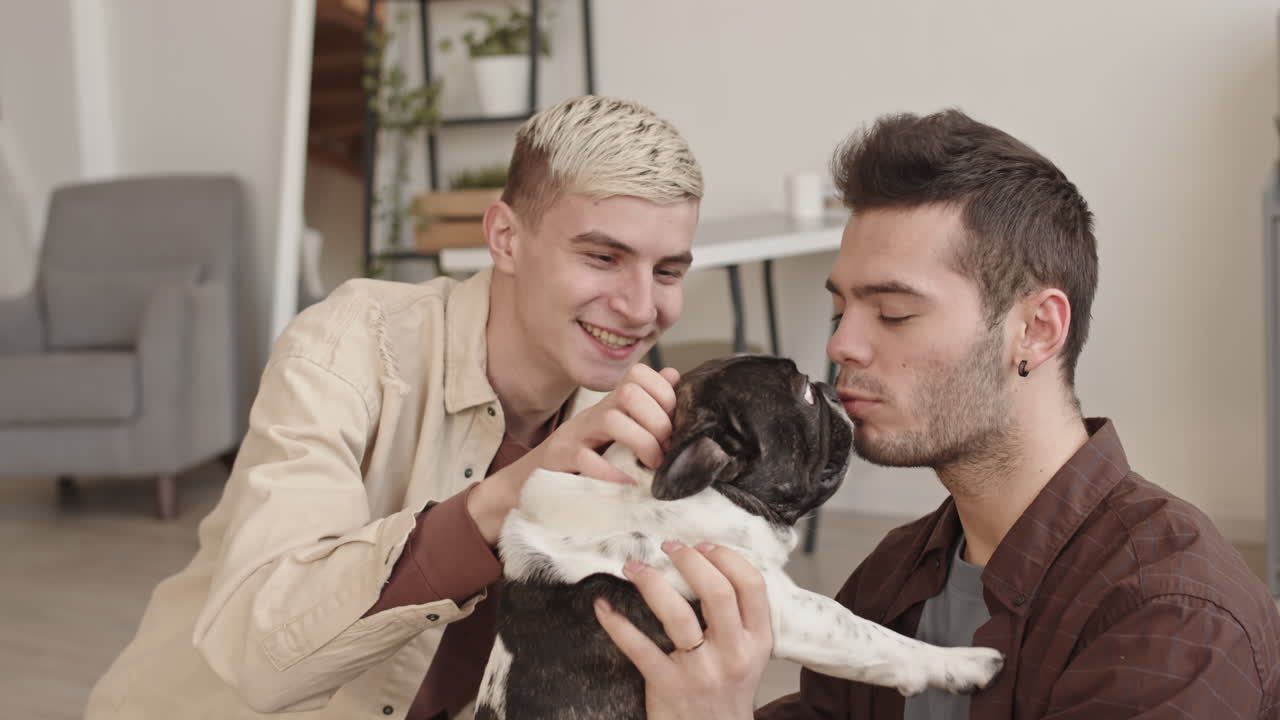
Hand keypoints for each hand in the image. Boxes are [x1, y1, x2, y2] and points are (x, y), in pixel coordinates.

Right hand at [469, 364, 680, 542]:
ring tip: (652, 465)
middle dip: (657, 421)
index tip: (675, 425)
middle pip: (629, 393)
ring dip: (641, 442)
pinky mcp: (560, 461)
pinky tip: (628, 483)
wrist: (533, 483)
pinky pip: (586, 460)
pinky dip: (613, 473)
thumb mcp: (616, 434)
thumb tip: (673, 377)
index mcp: (610, 406)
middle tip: (667, 451)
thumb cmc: (583, 460)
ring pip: (610, 420)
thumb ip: (645, 409)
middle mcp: (593, 414)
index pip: (638, 376)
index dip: (663, 394)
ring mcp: (574, 435)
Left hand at [594, 541, 772, 719]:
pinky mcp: (668, 685)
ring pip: (676, 614)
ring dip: (651, 583)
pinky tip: (603, 606)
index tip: (703, 545)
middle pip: (716, 593)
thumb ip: (739, 618)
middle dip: (689, 561)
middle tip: (669, 546)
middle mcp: (733, 654)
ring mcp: (700, 670)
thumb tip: (711, 565)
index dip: (726, 558)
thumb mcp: (748, 655)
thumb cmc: (727, 691)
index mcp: (756, 641)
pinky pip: (639, 647)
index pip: (751, 586)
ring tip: (633, 567)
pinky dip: (617, 624)